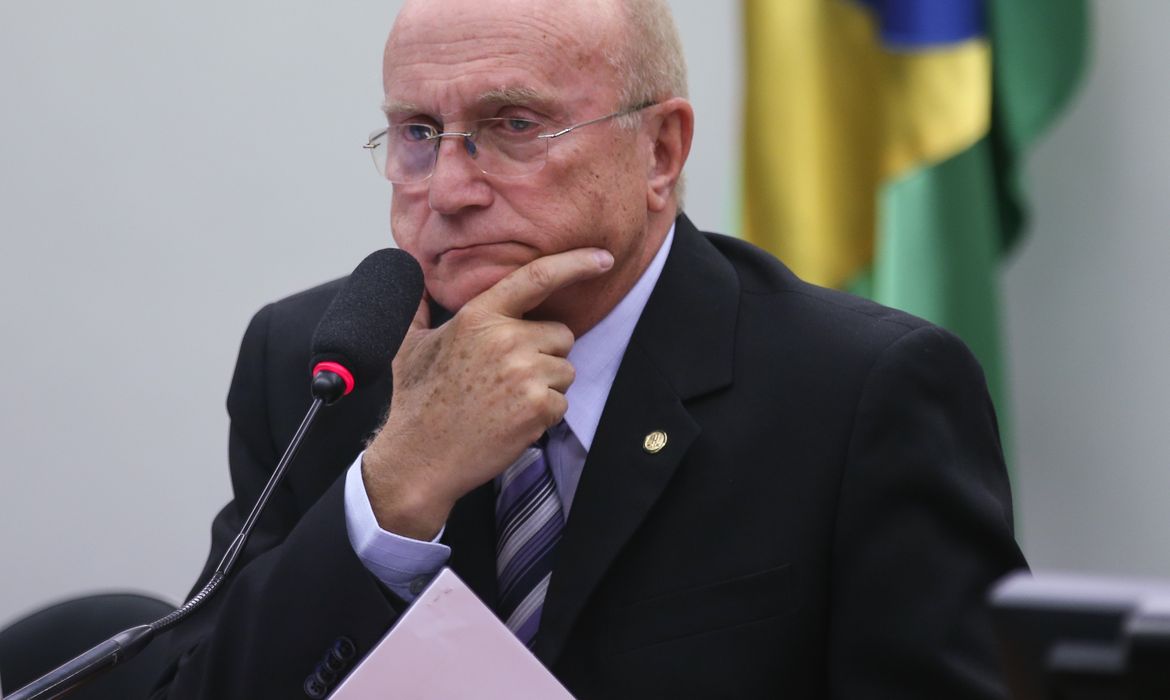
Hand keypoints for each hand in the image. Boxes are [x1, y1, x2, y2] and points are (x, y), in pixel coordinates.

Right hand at [362, 247, 613, 538]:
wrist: (420, 458)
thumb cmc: (416, 402)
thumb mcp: (410, 345)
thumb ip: (419, 306)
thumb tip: (417, 277)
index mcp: (479, 316)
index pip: (537, 278)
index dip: (575, 264)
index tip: (603, 258)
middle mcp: (506, 339)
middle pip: (560, 335)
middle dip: (544, 354)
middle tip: (505, 378)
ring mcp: (525, 373)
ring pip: (564, 370)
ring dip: (544, 386)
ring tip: (503, 401)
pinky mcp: (538, 406)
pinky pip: (562, 402)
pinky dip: (543, 415)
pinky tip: (509, 421)